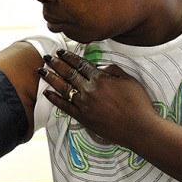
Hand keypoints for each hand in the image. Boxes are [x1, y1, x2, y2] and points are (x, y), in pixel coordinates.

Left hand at [38, 49, 159, 147]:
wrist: (139, 129)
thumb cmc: (138, 104)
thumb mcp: (129, 80)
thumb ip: (113, 70)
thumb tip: (100, 67)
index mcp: (100, 79)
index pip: (80, 64)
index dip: (69, 57)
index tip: (60, 52)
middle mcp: (89, 90)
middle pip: (68, 73)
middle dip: (56, 64)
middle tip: (46, 57)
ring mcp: (84, 104)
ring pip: (63, 88)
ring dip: (51, 78)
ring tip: (41, 71)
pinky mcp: (82, 118)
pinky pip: (64, 106)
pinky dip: (54, 99)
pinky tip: (46, 92)